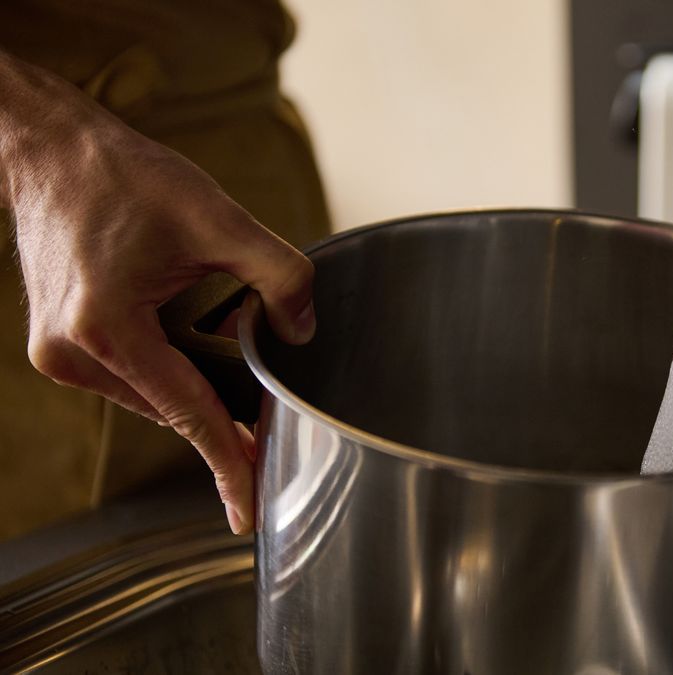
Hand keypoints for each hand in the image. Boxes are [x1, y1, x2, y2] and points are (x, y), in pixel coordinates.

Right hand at [2, 57, 314, 534]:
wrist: (53, 152)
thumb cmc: (127, 179)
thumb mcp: (219, 219)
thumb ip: (278, 276)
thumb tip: (301, 333)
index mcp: (108, 328)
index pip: (188, 414)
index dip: (229, 461)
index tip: (249, 508)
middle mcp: (72, 353)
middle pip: (171, 409)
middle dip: (222, 420)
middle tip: (268, 427)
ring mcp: (56, 354)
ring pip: (151, 397)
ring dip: (193, 390)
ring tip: (231, 363)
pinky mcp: (57, 345)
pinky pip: (130, 378)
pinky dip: (167, 372)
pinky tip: (192, 346)